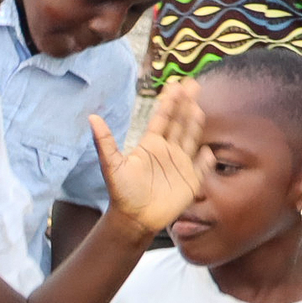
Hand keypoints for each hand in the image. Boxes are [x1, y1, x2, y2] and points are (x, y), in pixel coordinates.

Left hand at [96, 77, 206, 234]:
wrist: (133, 219)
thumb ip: (105, 142)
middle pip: (179, 123)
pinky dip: (206, 159)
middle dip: (185, 104)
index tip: (174, 84)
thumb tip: (92, 118)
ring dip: (195, 123)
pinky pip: (201, 167)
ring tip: (198, 106)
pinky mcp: (190, 181)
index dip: (169, 102)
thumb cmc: (122, 192)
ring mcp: (180, 165)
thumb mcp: (112, 166)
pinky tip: (209, 150)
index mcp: (150, 145)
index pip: (162, 118)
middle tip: (192, 84)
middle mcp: (167, 151)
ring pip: (190, 139)